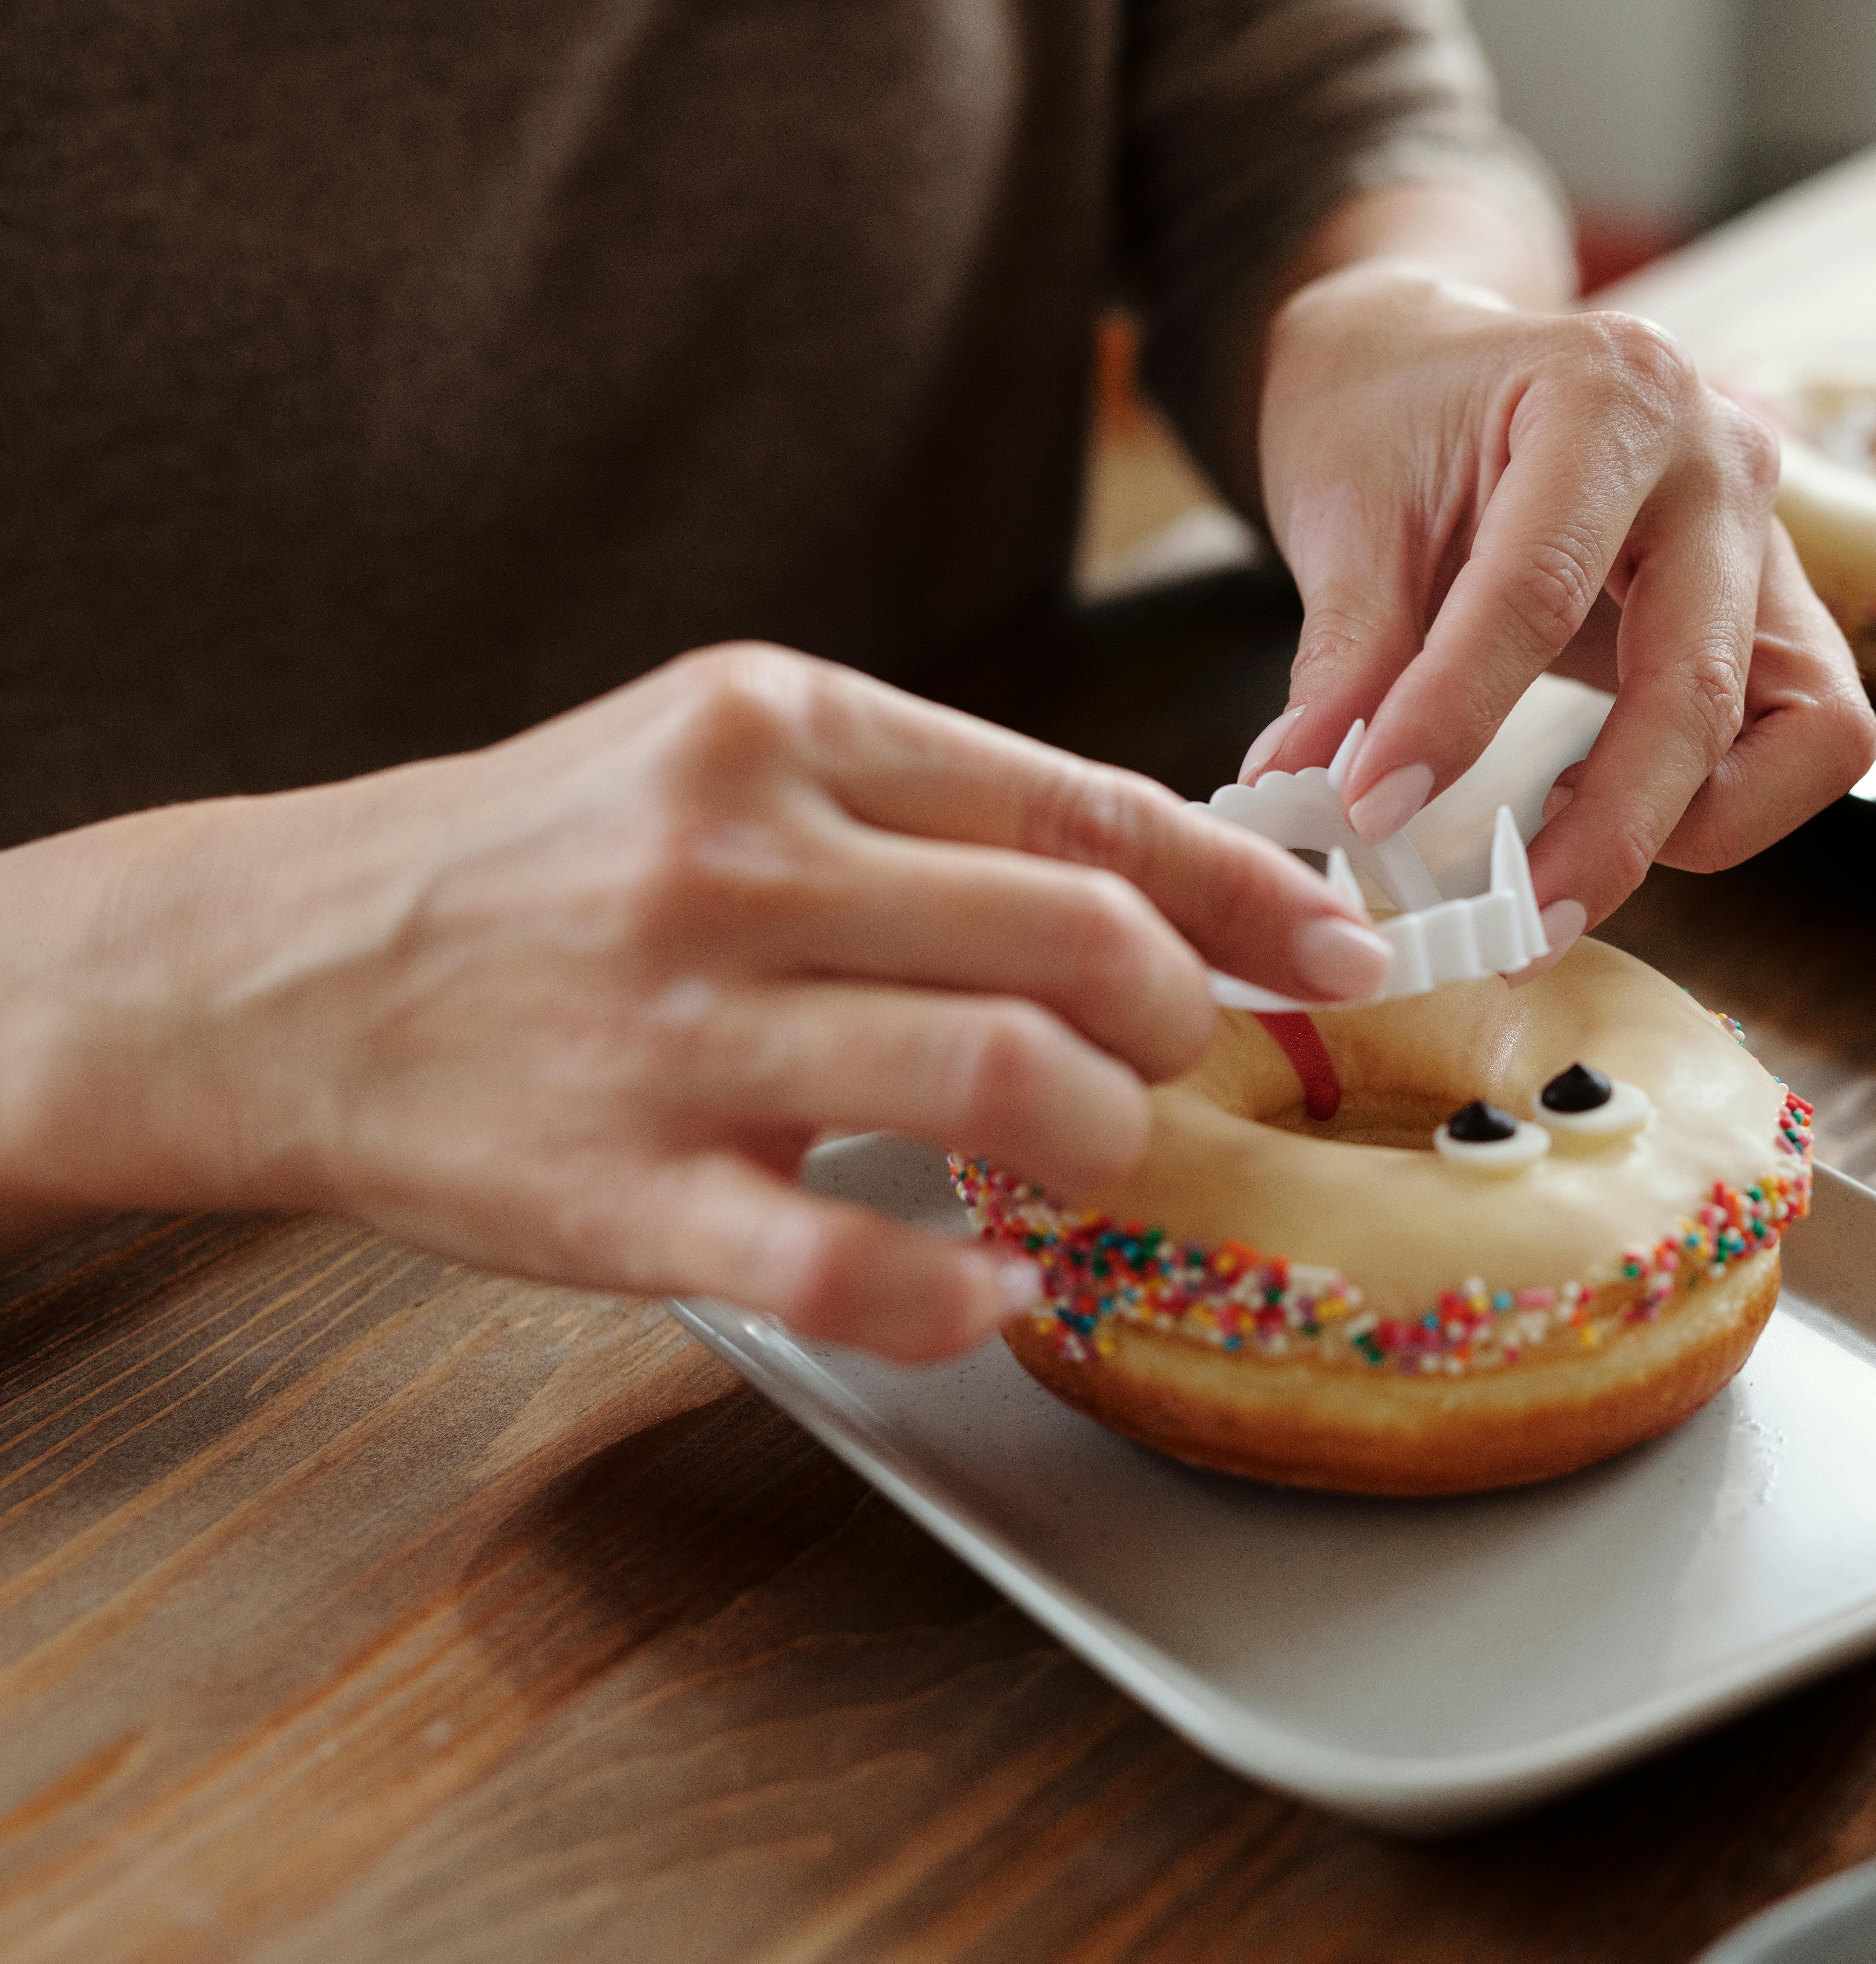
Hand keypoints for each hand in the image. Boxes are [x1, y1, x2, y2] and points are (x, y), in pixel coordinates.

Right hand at [0, 646, 1390, 1357]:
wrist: (289, 966)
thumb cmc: (545, 866)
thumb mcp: (726, 763)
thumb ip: (924, 811)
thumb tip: (1148, 877)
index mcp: (783, 731)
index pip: (1083, 809)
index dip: (1244, 889)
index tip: (1337, 943)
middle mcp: (741, 863)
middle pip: (1075, 940)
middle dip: (1181, 1017)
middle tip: (1174, 1059)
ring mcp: (681, 1030)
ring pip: (996, 1081)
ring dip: (1101, 1137)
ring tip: (1094, 1155)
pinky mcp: (625, 1189)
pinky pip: (848, 1259)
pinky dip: (957, 1289)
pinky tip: (994, 1284)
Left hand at [1244, 261, 1875, 955]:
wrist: (1432, 361)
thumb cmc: (1391, 416)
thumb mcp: (1345, 508)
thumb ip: (1346, 654)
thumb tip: (1303, 791)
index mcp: (1610, 393)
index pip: (1539, 589)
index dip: (1454, 718)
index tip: (1371, 813)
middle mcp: (1720, 460)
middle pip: (1700, 681)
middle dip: (1614, 825)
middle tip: (1520, 928)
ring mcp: (1768, 539)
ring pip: (1805, 725)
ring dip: (1696, 822)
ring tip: (1569, 873)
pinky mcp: (1781, 611)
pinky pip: (1809, 734)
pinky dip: (1729, 800)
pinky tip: (1614, 811)